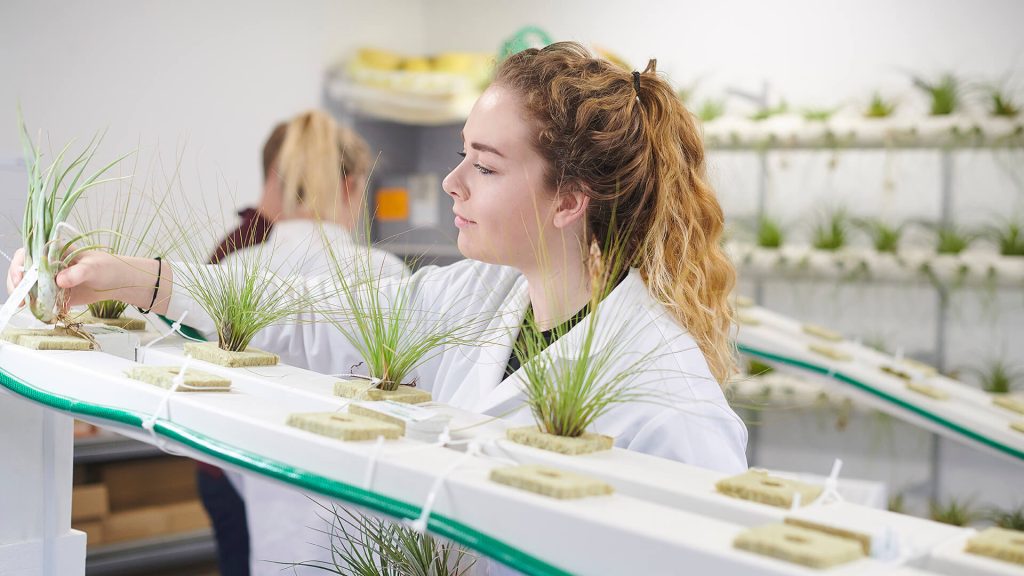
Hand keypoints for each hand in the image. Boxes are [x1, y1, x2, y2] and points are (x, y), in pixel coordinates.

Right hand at [7, 248, 169, 313]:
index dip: (19, 266)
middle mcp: (47, 264)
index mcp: (53, 250)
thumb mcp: (93, 268)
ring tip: (29, 307)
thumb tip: (59, 280)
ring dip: (26, 297)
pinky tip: (43, 310)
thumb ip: (77, 273)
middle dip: (18, 285)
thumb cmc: (107, 267)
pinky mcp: (55, 294)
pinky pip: (41, 300)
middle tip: (21, 299)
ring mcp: (50, 279)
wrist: (118, 282)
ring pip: (29, 288)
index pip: (27, 254)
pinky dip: (39, 306)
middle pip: (23, 272)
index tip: (21, 280)